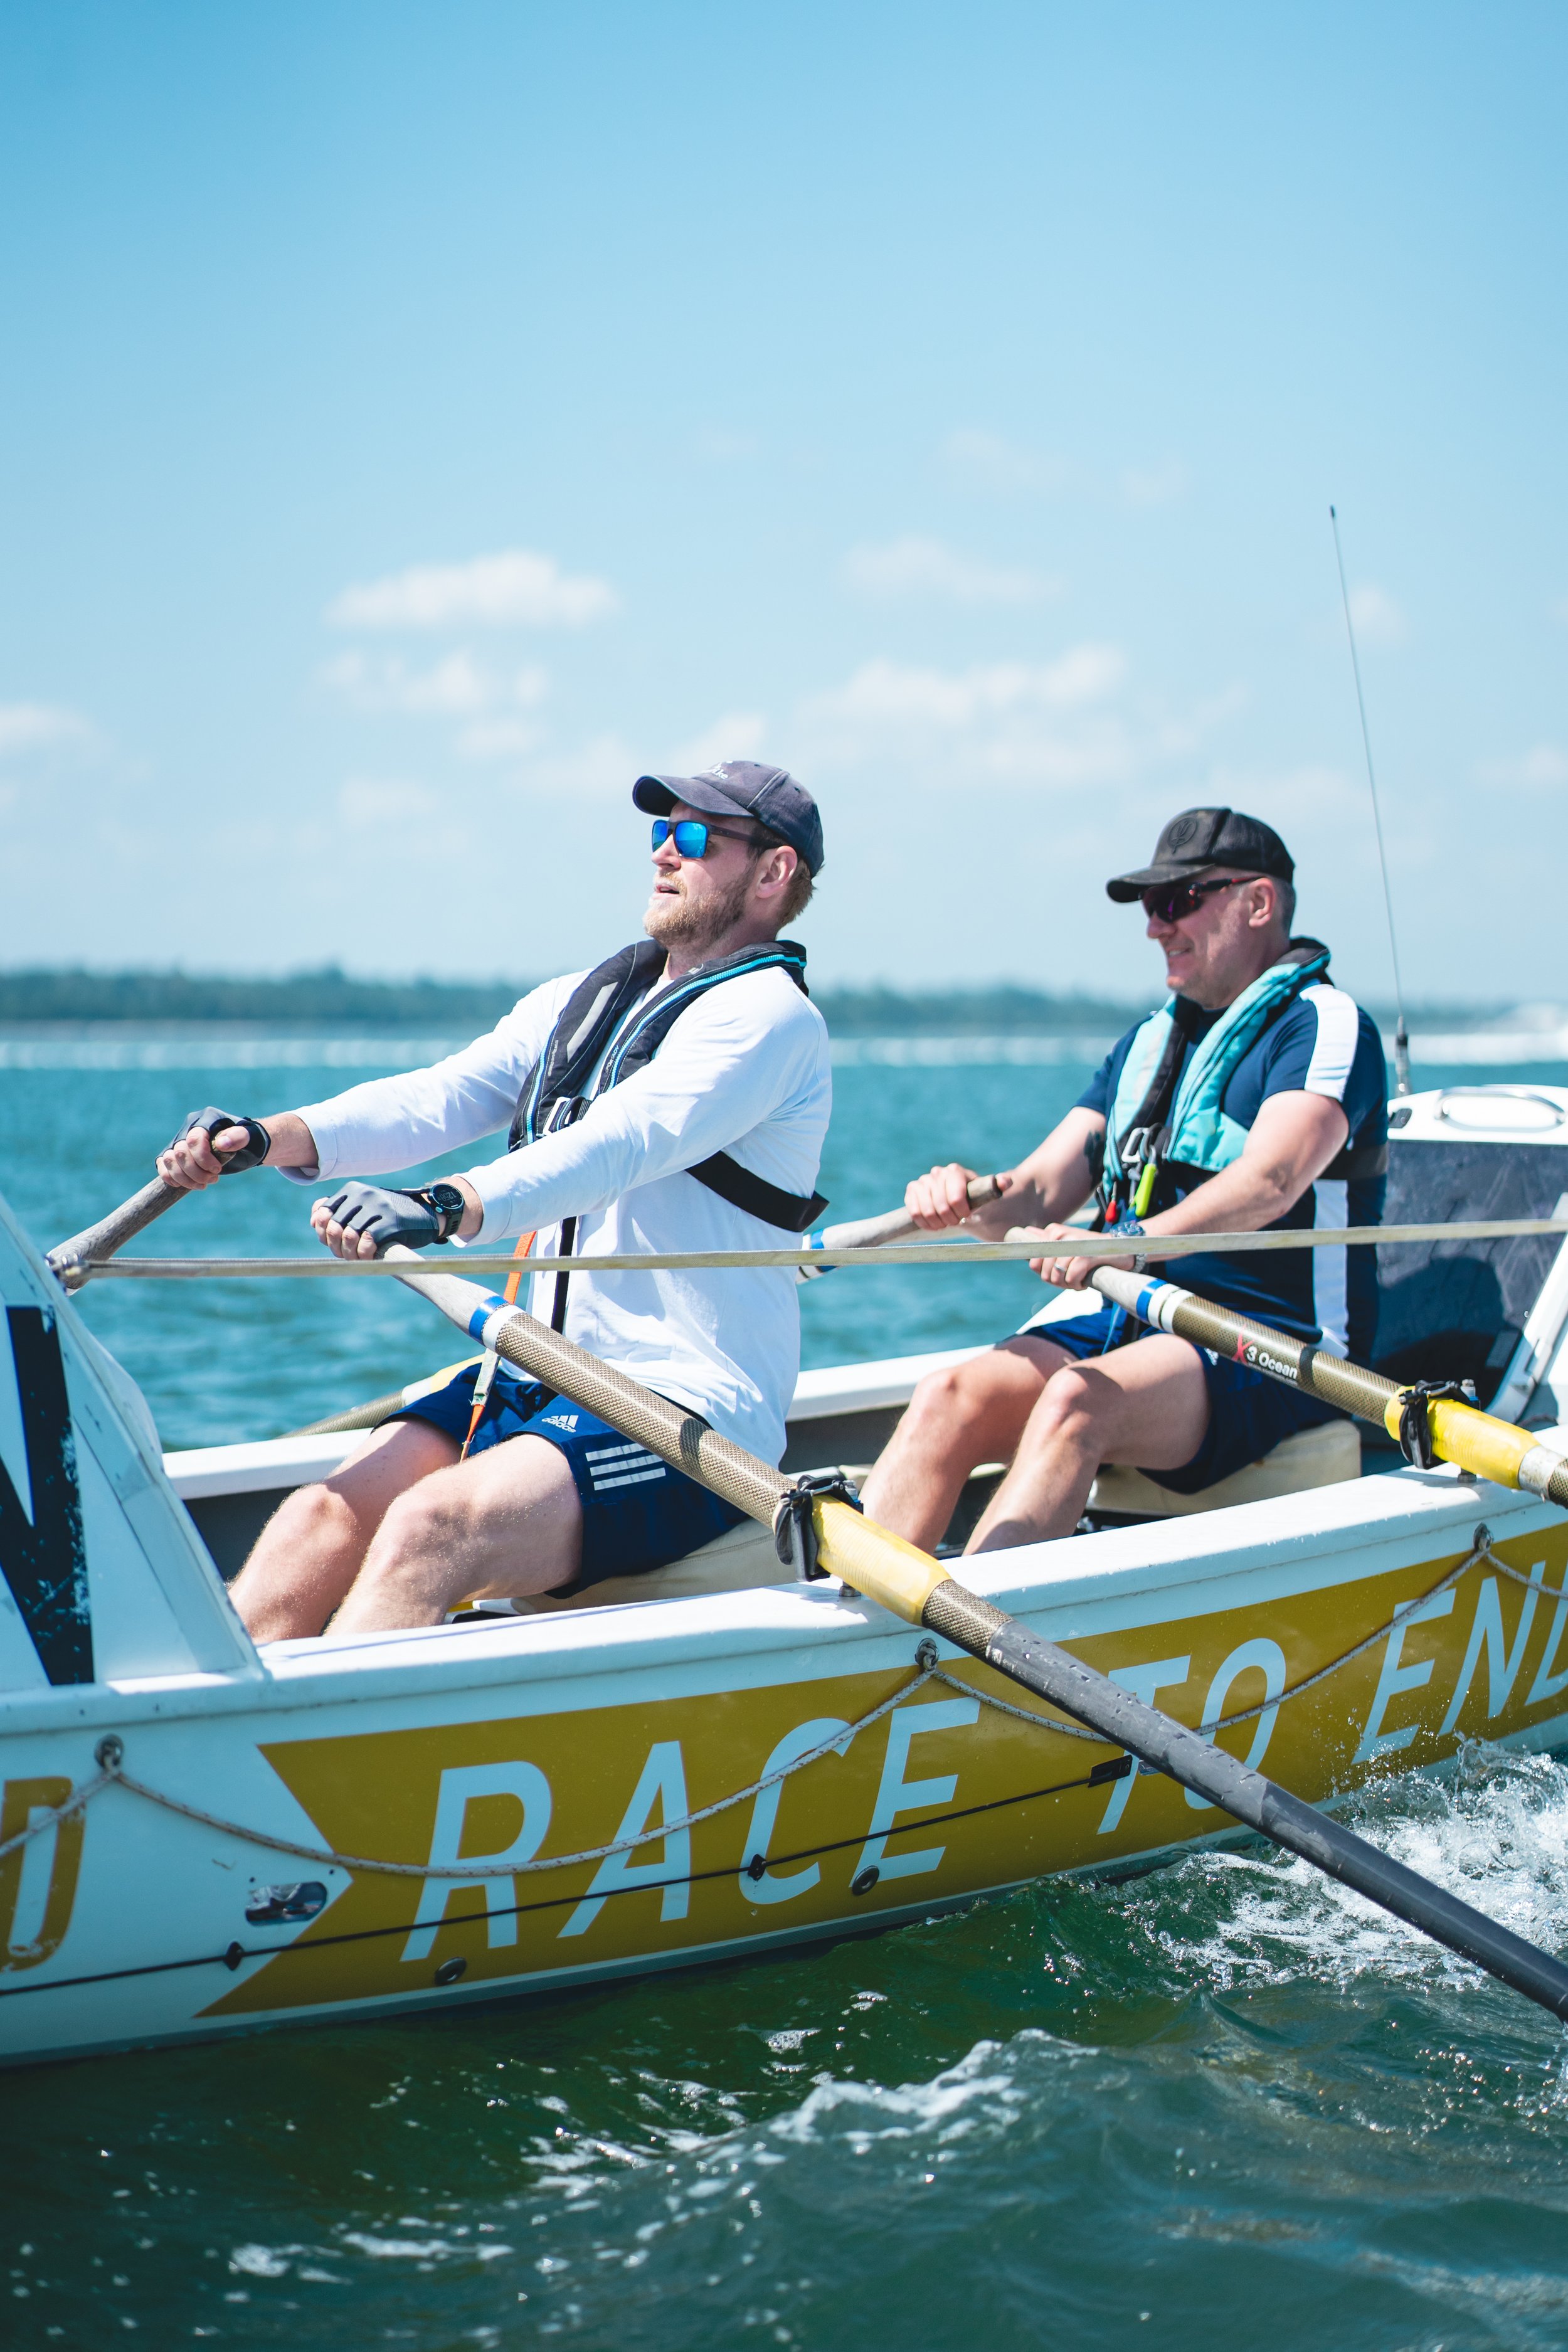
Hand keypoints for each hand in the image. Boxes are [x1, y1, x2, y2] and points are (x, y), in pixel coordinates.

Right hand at [158, 1108, 270, 1191]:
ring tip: (202, 1185)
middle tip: (214, 1180)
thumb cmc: (249, 1141)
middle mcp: (190, 1127)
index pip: (194, 1139)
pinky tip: (185, 1185)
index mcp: (207, 1119)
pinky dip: (170, 1177)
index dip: (203, 1159)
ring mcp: (180, 1140)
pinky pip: (163, 1164)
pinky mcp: (176, 1154)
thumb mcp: (250, 1138)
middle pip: (180, 1152)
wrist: (245, 1148)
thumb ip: (239, 1137)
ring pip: (169, 1160)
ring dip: (184, 1178)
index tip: (217, 1170)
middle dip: (196, 1172)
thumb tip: (221, 1143)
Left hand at [312, 1183, 448, 1258]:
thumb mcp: (364, 1205)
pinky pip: (367, 1243)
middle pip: (334, 1226)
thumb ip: (340, 1210)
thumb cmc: (391, 1214)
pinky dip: (364, 1255)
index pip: (323, 1212)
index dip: (323, 1232)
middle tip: (346, 1255)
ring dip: (349, 1254)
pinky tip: (369, 1257)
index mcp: (353, 1189)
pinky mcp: (391, 1223)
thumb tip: (314, 1221)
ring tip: (357, 1258)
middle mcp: (363, 1195)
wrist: (427, 1213)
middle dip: (335, 1246)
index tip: (332, 1243)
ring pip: (348, 1236)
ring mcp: (378, 1208)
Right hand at [904, 1163, 1011, 1231]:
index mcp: (955, 1171)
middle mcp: (937, 1173)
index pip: (955, 1197)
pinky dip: (924, 1222)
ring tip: (946, 1224)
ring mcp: (923, 1181)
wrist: (962, 1202)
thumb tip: (1005, 1181)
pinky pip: (914, 1211)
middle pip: (940, 1205)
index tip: (967, 1216)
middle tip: (957, 1222)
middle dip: (950, 1219)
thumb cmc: (976, 1198)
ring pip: (925, 1209)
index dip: (961, 1212)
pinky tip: (934, 1225)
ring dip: (937, 1222)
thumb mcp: (989, 1193)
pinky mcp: (912, 1191)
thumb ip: (1000, 1185)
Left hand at [1011, 1222, 1134, 1289]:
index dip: (1045, 1274)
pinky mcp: (1085, 1255)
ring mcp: (1072, 1244)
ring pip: (1057, 1276)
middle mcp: (1059, 1235)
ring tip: (1079, 1280)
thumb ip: (1048, 1240)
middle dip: (1057, 1282)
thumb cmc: (1091, 1250)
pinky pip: (1071, 1277)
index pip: (1033, 1263)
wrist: (1121, 1250)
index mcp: (1052, 1232)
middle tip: (1071, 1280)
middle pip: (1044, 1273)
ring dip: (1068, 1285)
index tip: (1058, 1275)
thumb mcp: (1068, 1243)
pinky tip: (1084, 1282)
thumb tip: (1026, 1231)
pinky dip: (1077, 1284)